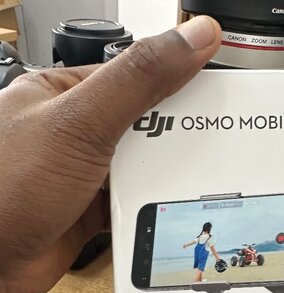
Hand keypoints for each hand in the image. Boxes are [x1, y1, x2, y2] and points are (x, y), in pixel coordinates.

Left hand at [0, 17, 220, 292]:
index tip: (214, 86)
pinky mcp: (87, 214)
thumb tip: (191, 38)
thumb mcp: (80, 123)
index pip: (132, 75)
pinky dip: (146, 208)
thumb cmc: (4, 190)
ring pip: (138, 169)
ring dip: (159, 176)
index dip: (175, 79)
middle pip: (140, 125)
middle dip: (171, 136)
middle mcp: (72, 134)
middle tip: (211, 137)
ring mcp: (80, 176)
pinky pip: (130, 205)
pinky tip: (161, 208)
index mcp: (62, 95)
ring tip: (189, 175)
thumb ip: (139, 80)